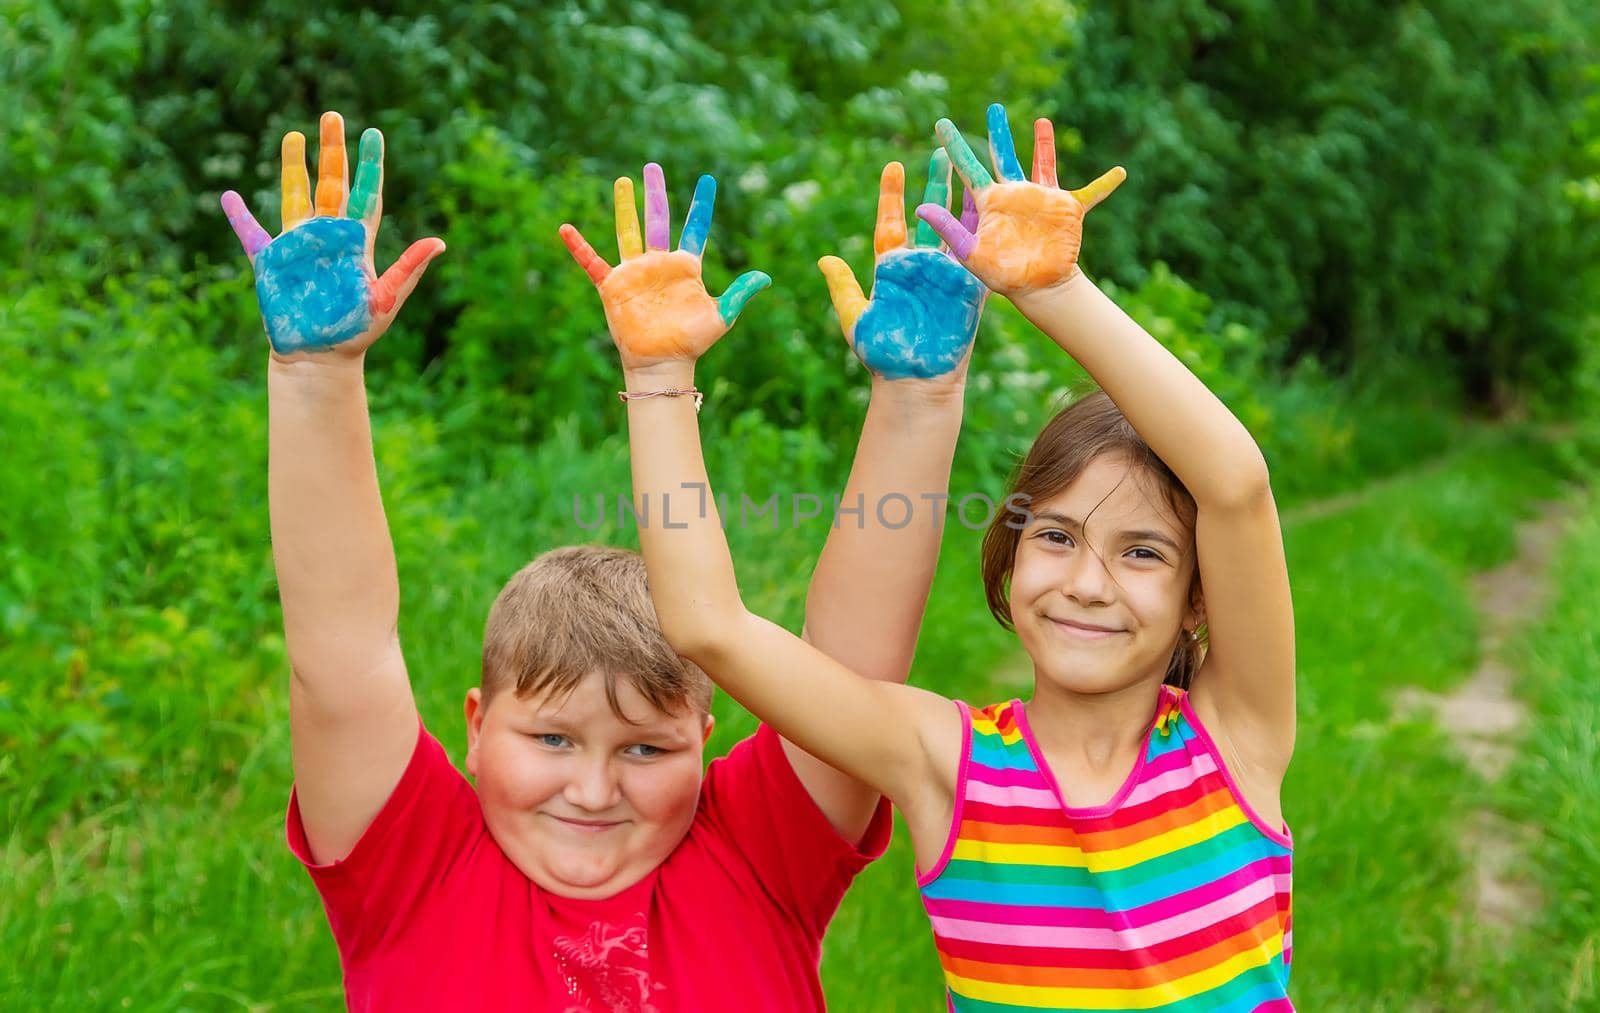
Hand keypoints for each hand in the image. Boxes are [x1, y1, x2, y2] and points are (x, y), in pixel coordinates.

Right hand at [221, 111, 444, 360]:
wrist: (321, 357)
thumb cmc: (357, 332)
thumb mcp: (386, 298)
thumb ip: (408, 268)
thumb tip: (439, 242)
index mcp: (356, 242)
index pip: (366, 193)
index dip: (369, 164)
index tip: (373, 134)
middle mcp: (328, 236)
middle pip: (330, 183)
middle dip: (331, 150)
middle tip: (332, 115)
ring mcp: (298, 245)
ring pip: (295, 195)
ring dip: (293, 166)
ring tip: (293, 136)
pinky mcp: (271, 262)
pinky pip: (251, 234)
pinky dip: (239, 216)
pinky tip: (229, 196)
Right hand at [559, 164, 769, 371]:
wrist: (664, 362)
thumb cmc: (692, 341)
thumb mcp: (721, 315)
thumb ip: (740, 293)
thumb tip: (765, 277)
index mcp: (685, 267)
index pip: (695, 228)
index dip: (701, 204)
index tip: (708, 179)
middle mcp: (659, 264)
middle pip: (657, 220)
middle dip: (655, 193)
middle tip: (652, 166)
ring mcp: (635, 273)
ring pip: (629, 232)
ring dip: (625, 207)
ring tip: (622, 181)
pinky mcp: (614, 286)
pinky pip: (593, 263)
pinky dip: (579, 247)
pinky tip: (565, 229)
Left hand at [817, 150, 985, 382]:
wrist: (915, 380)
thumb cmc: (883, 354)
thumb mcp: (856, 318)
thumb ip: (844, 287)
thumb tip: (824, 259)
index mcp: (893, 269)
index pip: (892, 223)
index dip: (892, 196)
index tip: (893, 166)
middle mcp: (921, 266)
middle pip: (929, 216)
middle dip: (936, 184)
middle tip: (941, 151)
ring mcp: (947, 275)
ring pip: (956, 228)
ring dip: (964, 200)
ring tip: (971, 170)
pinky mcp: (969, 289)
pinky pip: (979, 254)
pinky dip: (986, 231)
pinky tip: (994, 207)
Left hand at [915, 103, 1123, 296]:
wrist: (1037, 289)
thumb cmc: (1002, 276)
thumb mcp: (970, 252)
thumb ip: (949, 228)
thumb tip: (920, 207)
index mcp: (990, 202)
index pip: (968, 166)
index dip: (954, 145)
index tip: (941, 122)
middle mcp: (1014, 194)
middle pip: (1003, 155)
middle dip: (998, 132)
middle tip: (994, 107)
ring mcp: (1041, 199)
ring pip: (1042, 163)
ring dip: (1043, 143)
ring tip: (1041, 121)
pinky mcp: (1067, 209)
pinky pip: (1090, 193)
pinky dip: (1105, 184)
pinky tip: (1119, 173)